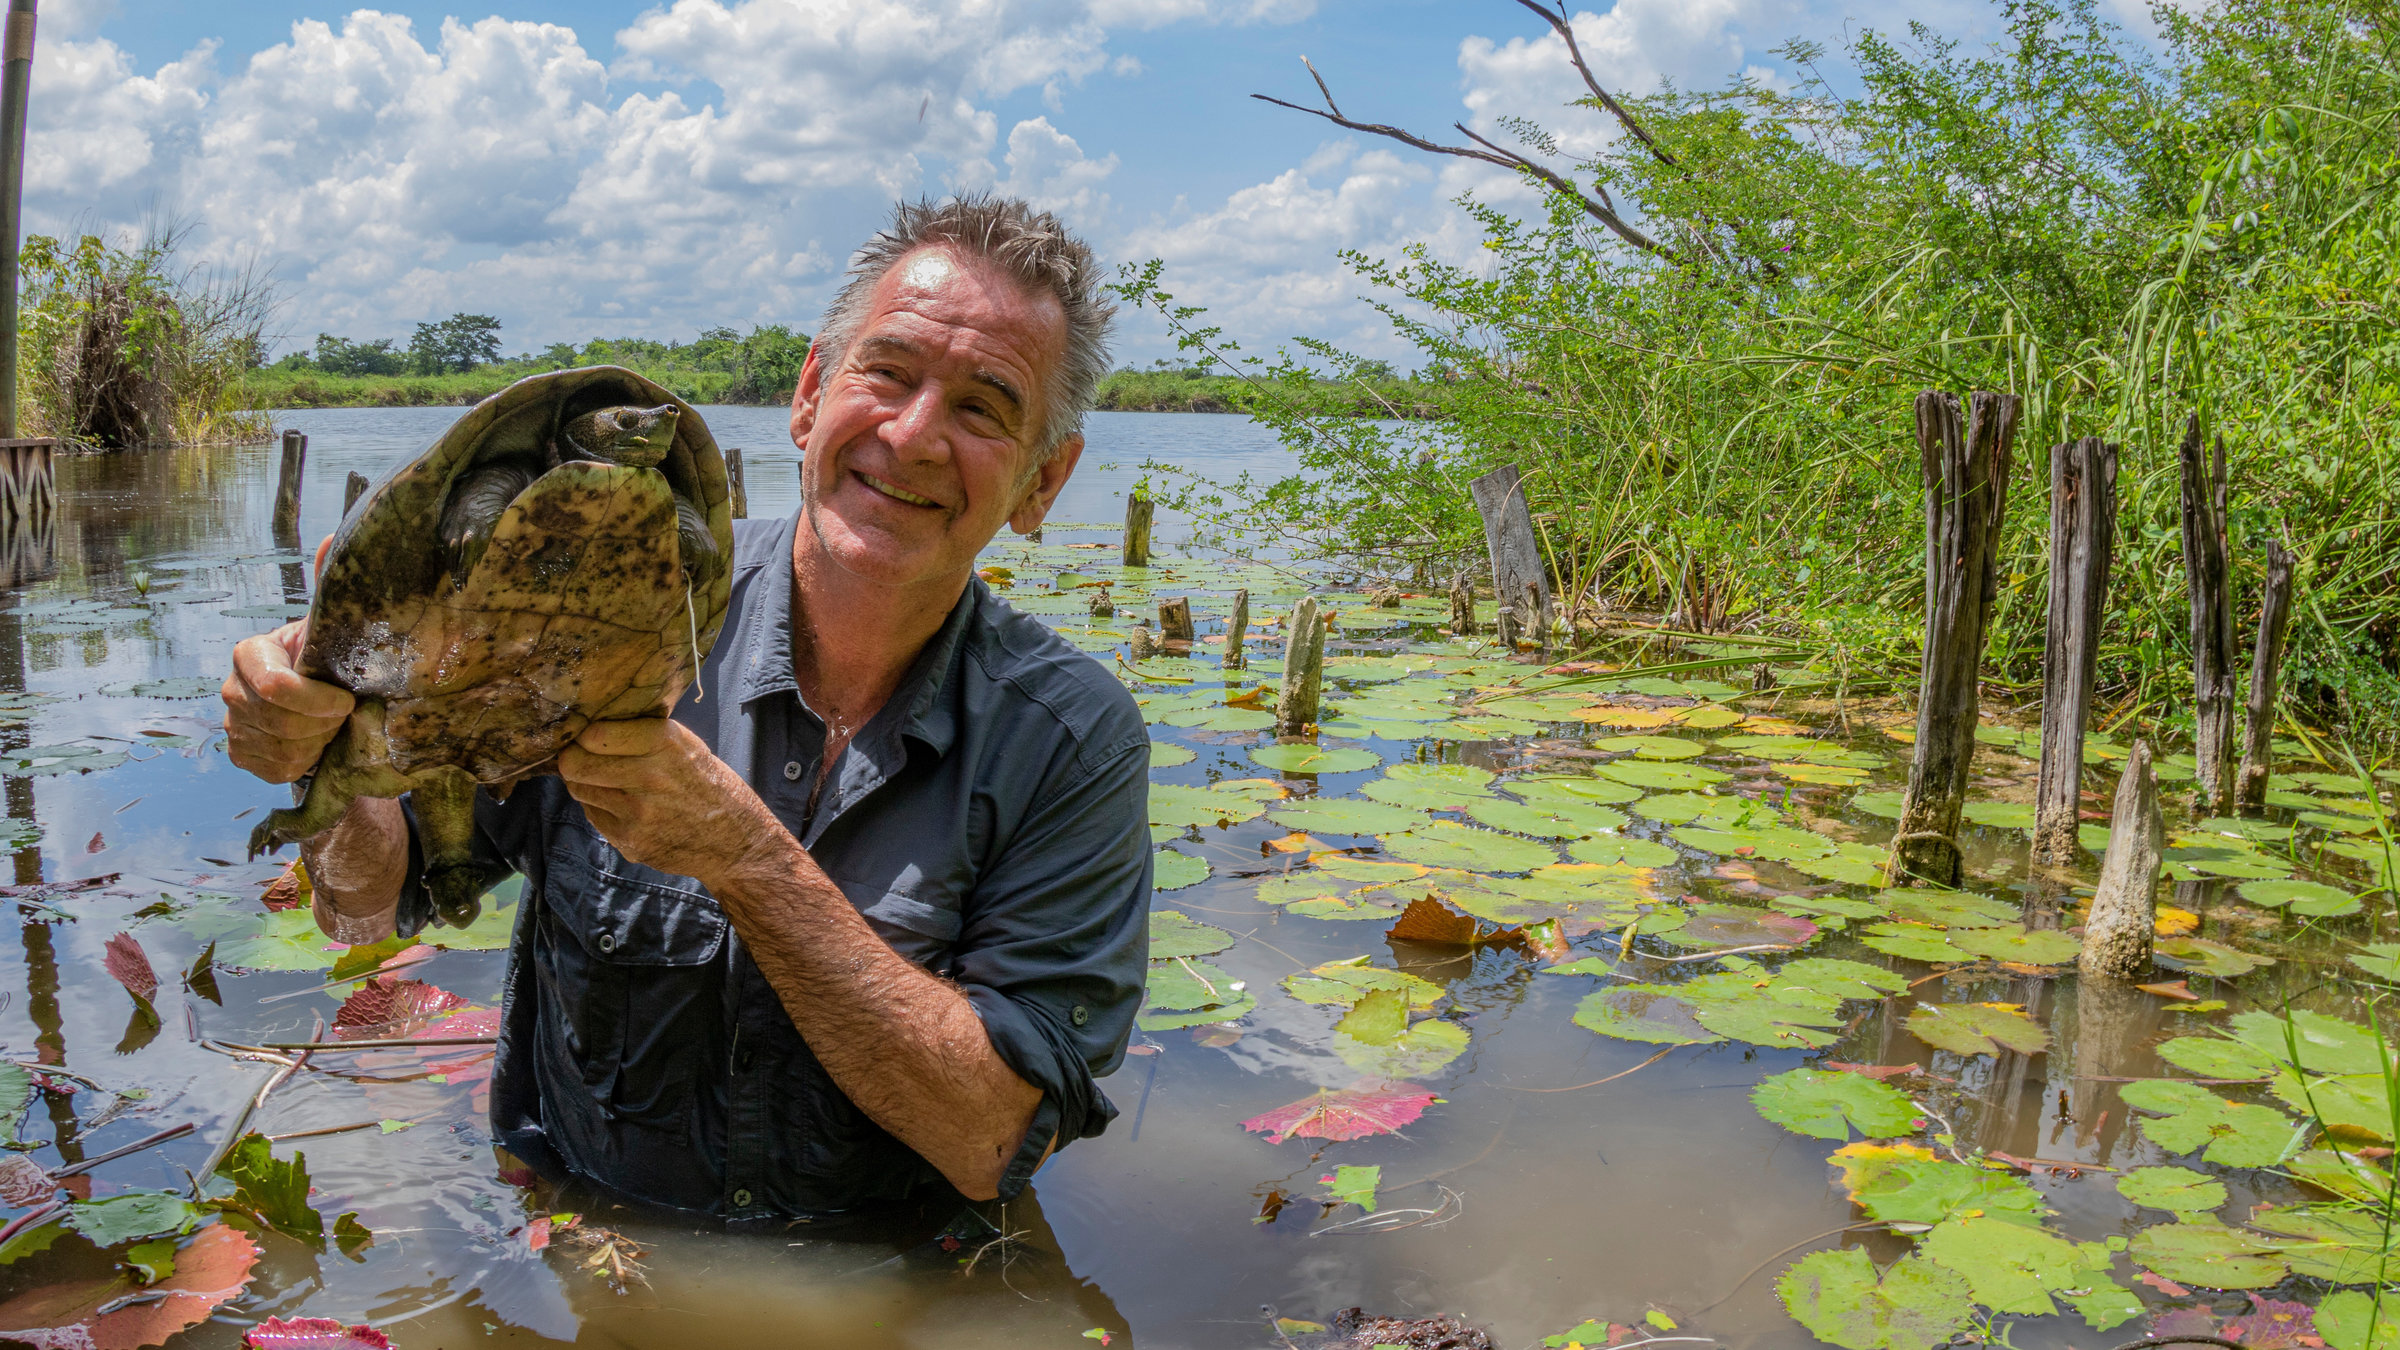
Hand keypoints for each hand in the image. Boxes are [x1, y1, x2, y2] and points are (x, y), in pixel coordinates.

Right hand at [222, 620, 352, 783]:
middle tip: (344, 714)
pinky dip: (308, 761)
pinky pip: (279, 770)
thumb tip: (359, 615)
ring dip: (319, 741)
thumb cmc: (321, 657)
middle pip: (283, 723)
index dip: (319, 700)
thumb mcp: (325, 634)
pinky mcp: (241, 754)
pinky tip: (316, 741)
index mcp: (249, 654)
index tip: (348, 700)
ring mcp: (233, 725)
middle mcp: (232, 690)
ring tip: (330, 725)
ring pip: (285, 750)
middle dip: (325, 723)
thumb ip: (336, 625)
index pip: (276, 686)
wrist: (306, 682)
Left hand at [556, 717, 786, 887]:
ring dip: (585, 784)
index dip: (585, 736)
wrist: (735, 842)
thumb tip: (593, 727)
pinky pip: (594, 817)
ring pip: (580, 790)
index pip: (594, 734)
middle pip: (576, 764)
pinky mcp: (630, 841)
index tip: (589, 738)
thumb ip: (645, 734)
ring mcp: (637, 812)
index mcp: (665, 742)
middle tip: (580, 759)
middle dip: (573, 760)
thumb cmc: (709, 786)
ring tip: (603, 782)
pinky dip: (600, 809)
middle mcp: (649, 775)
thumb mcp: (689, 746)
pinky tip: (622, 807)